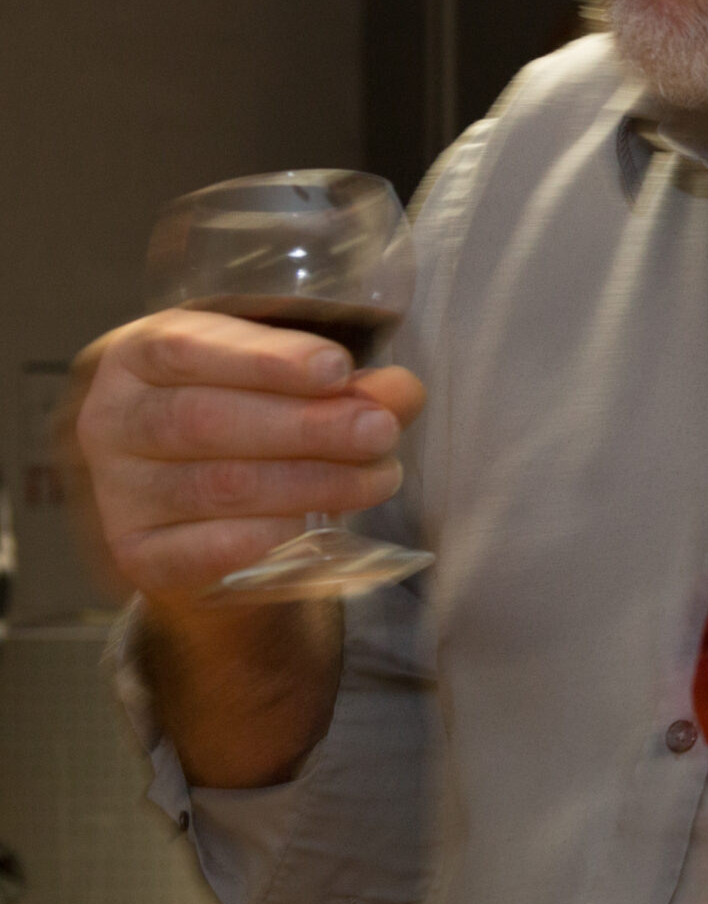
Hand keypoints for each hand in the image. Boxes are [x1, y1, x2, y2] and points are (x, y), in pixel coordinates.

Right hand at [69, 309, 423, 605]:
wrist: (213, 522)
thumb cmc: (255, 425)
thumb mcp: (296, 386)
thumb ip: (348, 385)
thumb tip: (399, 393)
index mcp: (139, 356)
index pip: (186, 349)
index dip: (264, 359)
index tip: (336, 369)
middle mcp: (112, 419)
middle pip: (202, 420)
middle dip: (305, 426)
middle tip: (379, 431)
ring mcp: (120, 492)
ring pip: (215, 486)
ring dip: (310, 482)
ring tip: (378, 477)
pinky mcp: (139, 554)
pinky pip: (203, 550)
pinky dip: (268, 537)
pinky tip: (316, 527)